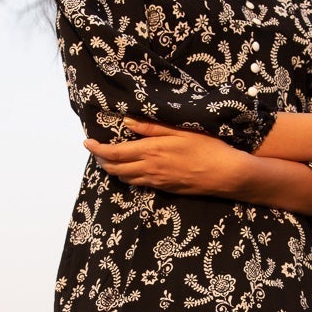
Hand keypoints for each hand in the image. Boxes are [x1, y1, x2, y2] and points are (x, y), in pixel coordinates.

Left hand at [84, 118, 247, 195]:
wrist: (224, 174)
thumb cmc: (206, 147)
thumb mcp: (179, 130)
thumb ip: (151, 127)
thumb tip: (127, 122)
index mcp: (150, 151)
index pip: (114, 153)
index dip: (97, 149)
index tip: (87, 142)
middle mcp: (149, 169)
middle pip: (114, 168)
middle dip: (100, 159)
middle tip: (95, 150)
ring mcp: (156, 181)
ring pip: (124, 178)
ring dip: (112, 169)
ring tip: (109, 158)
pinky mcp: (164, 189)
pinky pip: (138, 183)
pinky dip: (127, 175)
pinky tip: (130, 168)